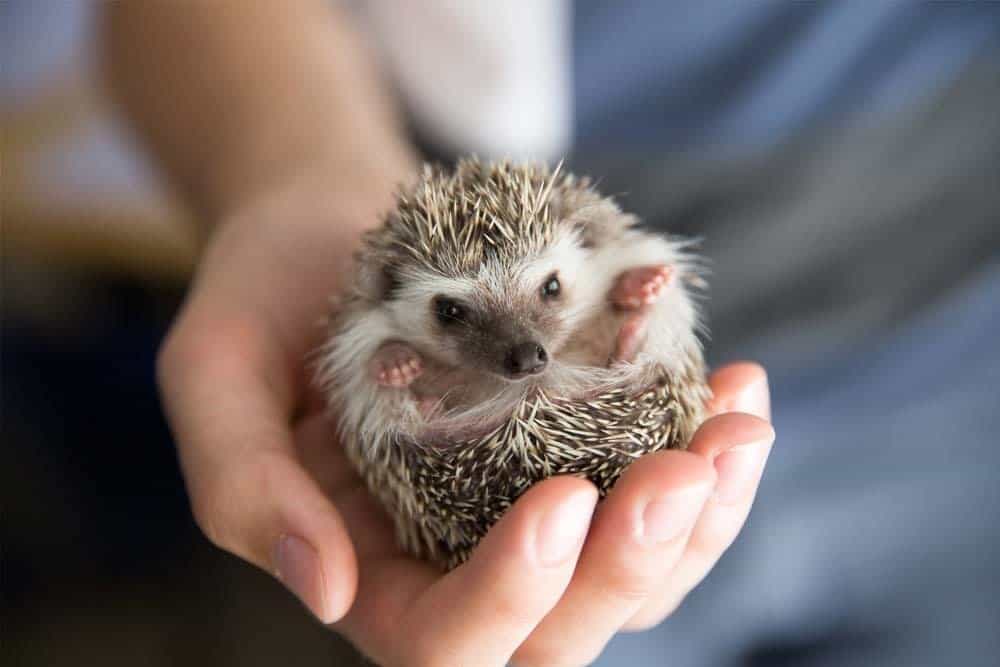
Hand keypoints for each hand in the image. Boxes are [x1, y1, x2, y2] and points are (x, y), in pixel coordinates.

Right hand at [158, 189, 773, 665]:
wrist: (331, 227)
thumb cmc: (263, 293)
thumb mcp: (215, 373)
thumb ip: (242, 488)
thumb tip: (325, 590)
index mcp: (364, 571)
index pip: (442, 639)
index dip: (508, 593)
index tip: (564, 495)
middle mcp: (454, 560)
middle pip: (560, 629)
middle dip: (632, 565)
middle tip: (687, 468)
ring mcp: (524, 511)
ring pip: (633, 577)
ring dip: (699, 520)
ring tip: (741, 427)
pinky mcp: (577, 453)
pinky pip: (655, 491)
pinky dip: (706, 453)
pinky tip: (738, 386)